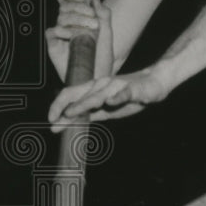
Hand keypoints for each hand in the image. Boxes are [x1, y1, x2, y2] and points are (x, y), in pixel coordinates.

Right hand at [46, 0, 113, 79]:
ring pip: (61, 18)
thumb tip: (94, 0)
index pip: (69, 1)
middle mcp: (68, 25)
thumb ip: (104, 15)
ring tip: (91, 28)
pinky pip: (51, 32)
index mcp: (79, 20)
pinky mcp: (54, 46)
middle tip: (93, 19)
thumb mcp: (107, 34)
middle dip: (79, 8)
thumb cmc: (102, 57)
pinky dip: (60, 30)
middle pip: (65, 7)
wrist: (98, 75)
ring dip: (76, 19)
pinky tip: (72, 34)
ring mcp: (61, 35)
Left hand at [48, 67, 167, 132]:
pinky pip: (124, 93)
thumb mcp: (106, 109)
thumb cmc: (129, 96)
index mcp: (93, 89)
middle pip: (78, 93)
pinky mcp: (133, 90)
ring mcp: (116, 86)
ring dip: (83, 104)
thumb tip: (67, 122)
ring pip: (97, 95)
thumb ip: (88, 114)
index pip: (70, 95)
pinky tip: (111, 101)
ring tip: (71, 113)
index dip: (57, 106)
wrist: (155, 84)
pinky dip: (117, 97)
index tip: (50, 120)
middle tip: (53, 121)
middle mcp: (101, 85)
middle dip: (63, 106)